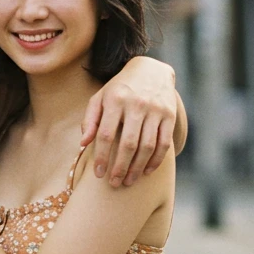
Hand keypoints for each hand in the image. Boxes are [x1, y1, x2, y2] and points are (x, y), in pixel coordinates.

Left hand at [81, 57, 179, 186]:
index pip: (106, 134)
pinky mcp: (169, 115)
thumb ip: (90, 119)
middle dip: (120, 167)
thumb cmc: (120, 89)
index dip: (101, 156)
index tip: (98, 174)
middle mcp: (136, 104)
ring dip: (137, 167)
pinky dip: (156, 160)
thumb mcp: (100, 98)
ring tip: (128, 181)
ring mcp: (155, 110)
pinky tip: (146, 171)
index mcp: (115, 100)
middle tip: (114, 183)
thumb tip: (84, 143)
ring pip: (147, 146)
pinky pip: (164, 143)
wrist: (151, 70)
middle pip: (128, 143)